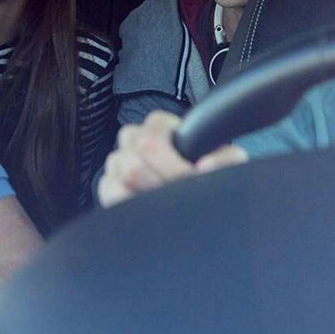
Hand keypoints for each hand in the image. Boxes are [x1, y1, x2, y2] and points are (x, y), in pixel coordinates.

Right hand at [97, 110, 247, 207]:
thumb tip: (204, 167)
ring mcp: (118, 162)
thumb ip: (225, 159)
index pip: (152, 139)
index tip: (190, 180)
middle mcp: (134, 138)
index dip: (173, 166)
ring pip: (122, 175)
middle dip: (163, 182)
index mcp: (159, 125)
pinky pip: (109, 191)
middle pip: (135, 160)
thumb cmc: (205, 169)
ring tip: (168, 203)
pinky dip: (128, 202)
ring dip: (148, 193)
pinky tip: (147, 208)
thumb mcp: (224, 160)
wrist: (194, 190)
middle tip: (181, 195)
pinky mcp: (108, 184)